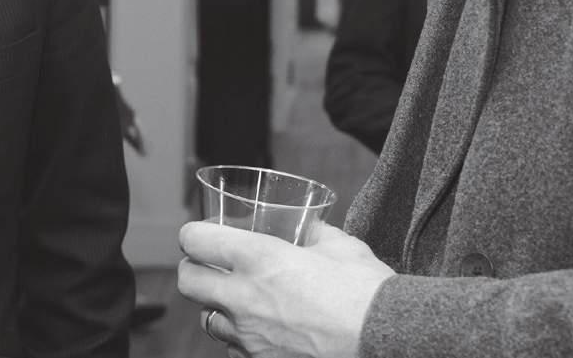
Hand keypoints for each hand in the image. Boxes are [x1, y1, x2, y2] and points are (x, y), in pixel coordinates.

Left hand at [176, 222, 393, 357]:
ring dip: (217, 307)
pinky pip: (235, 349)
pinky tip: (261, 330)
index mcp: (260, 258)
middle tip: (207, 265)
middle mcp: (245, 297)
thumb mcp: (341, 246)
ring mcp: (250, 336)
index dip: (193, 234)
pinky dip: (241, 339)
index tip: (200, 235)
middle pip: (188, 281)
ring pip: (207, 320)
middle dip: (193, 269)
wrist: (384, 339)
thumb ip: (316, 233)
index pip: (196, 240)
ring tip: (238, 301)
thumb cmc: (366, 292)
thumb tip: (309, 227)